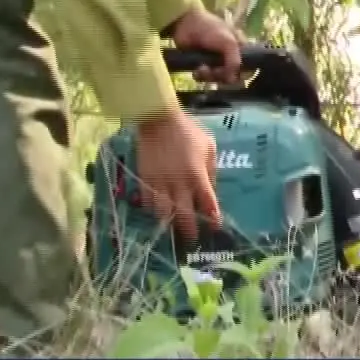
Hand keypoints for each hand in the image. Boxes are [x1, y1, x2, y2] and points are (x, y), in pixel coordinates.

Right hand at [135, 109, 223, 244]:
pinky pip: (148, 203)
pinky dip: (153, 211)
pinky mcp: (144, 180)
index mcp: (197, 175)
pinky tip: (157, 213)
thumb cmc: (188, 132)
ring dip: (169, 224)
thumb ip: (211, 170)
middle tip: (193, 239)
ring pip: (163, 214)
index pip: (208, 204)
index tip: (214, 227)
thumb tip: (211, 190)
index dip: (212, 219)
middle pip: (185, 216)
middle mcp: (179, 184)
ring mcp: (160, 184)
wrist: (158, 120)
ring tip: (173, 229)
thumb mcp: (209, 147)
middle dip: (190, 231)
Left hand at [169, 7, 242, 84]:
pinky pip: (204, 77)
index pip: (247, 68)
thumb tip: (232, 80)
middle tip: (213, 71)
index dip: (240, 74)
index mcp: (239, 49)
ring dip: (209, 76)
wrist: (186, 24)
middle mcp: (229, 57)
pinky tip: (196, 70)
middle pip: (230, 76)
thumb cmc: (211, 29)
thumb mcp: (229, 43)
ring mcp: (215, 61)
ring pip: (217, 78)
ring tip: (202, 69)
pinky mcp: (201, 64)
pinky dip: (200, 76)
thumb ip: (234, 62)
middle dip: (221, 76)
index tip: (232, 76)